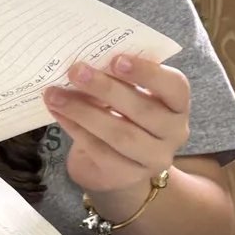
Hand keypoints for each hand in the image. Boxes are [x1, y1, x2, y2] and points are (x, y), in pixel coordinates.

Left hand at [46, 52, 191, 200]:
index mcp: (178, 105)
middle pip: (143, 110)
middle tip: (76, 70)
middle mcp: (174, 133)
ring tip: (56, 94)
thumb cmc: (125, 114)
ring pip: (120, 134)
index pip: (175, 87)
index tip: (116, 59)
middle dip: (107, 88)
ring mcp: (153, 158)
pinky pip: (100, 151)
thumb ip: (119, 77)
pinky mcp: (128, 175)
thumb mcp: (130, 92)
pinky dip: (76, 129)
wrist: (118, 160)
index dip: (148, 72)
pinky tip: (59, 113)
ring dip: (84, 111)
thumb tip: (86, 61)